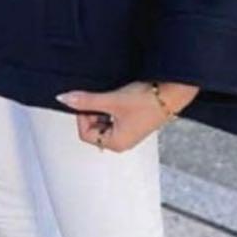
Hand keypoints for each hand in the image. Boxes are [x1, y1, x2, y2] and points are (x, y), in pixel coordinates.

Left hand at [55, 81, 195, 152]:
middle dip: (94, 112)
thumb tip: (65, 99)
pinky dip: (113, 107)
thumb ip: (87, 101)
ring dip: (104, 108)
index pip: (86, 133)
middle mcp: (122, 142)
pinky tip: (122, 98)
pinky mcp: (134, 122)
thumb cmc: (146, 101)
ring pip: (104, 121)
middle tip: (104, 99)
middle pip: (94, 129)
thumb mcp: (111, 100)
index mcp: (116, 144)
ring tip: (115, 98)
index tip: (89, 101)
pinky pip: (114, 117)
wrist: (171, 92)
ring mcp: (128, 132)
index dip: (84, 115)